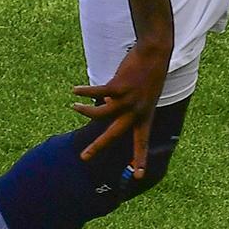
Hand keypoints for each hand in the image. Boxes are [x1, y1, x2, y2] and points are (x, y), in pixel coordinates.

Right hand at [72, 42, 169, 178]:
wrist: (154, 53)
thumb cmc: (148, 73)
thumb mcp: (142, 94)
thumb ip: (124, 103)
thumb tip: (104, 102)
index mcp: (145, 116)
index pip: (142, 142)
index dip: (140, 159)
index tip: (140, 175)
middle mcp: (136, 111)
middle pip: (113, 134)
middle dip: (97, 147)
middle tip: (83, 157)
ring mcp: (127, 99)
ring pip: (99, 113)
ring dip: (84, 111)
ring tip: (73, 107)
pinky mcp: (118, 86)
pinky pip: (95, 92)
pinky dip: (83, 91)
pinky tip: (74, 91)